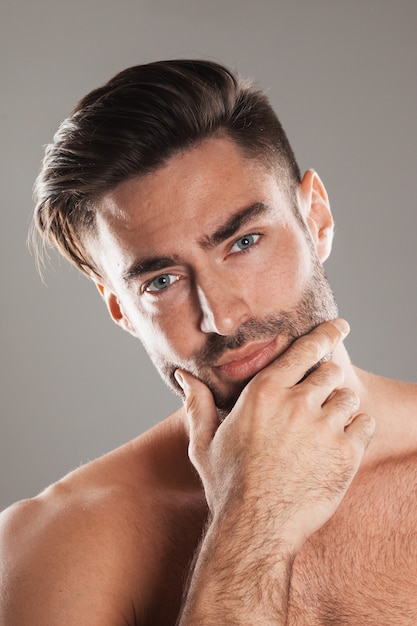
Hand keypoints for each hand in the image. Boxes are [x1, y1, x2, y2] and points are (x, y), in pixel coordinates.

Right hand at [176, 319, 374, 550]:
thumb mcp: (204, 442)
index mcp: (264, 393)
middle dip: (327, 380)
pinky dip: (357, 429)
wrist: (256, 528)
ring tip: (326, 426)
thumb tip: (181, 376)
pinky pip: (364, 424)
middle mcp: (297, 404)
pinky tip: (339, 443)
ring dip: (341, 406)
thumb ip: (197, 404)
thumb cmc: (228, 485)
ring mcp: (324, 428)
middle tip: (320, 396)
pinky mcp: (345, 454)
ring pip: (349, 397)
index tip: (338, 326)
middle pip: (330, 371)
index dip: (325, 334)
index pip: (304, 350)